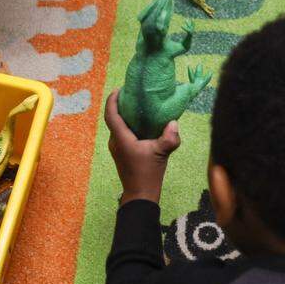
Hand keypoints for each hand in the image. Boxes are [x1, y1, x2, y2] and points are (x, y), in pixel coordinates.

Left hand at [104, 90, 180, 204]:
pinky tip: (142, 123)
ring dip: (125, 115)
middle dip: (121, 104)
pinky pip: (122, 133)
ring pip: (118, 126)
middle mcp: (115, 141)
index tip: (120, 89)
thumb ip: (169, 138)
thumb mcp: (161, 154)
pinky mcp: (122, 152)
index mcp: (121, 139)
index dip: (113, 100)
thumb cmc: (148, 173)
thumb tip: (173, 122)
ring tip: (139, 105)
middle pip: (113, 118)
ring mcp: (117, 147)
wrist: (140, 194)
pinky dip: (129, 125)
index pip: (111, 114)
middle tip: (133, 93)